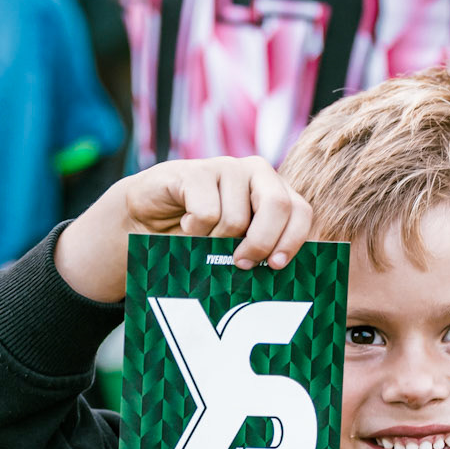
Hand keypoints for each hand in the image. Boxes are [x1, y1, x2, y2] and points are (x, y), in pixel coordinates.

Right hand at [54, 155, 312, 303]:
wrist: (148, 223)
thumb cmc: (201, 242)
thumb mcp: (237, 249)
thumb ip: (262, 254)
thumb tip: (283, 280)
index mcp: (275, 193)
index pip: (301, 211)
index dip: (292, 240)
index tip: (274, 266)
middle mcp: (256, 174)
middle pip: (278, 206)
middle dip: (260, 242)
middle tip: (240, 264)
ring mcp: (225, 168)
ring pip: (236, 217)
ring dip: (216, 241)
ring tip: (204, 240)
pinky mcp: (194, 171)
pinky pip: (206, 211)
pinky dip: (194, 230)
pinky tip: (186, 226)